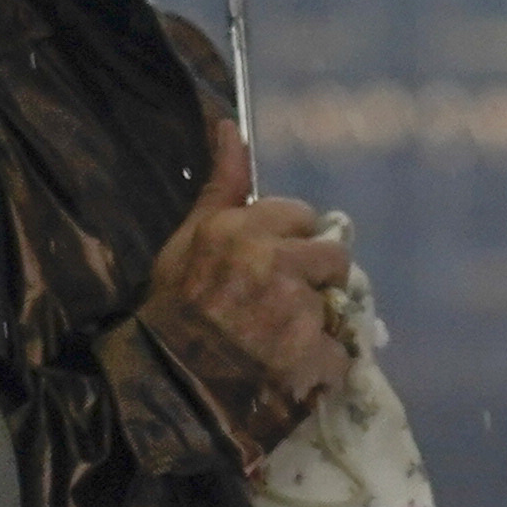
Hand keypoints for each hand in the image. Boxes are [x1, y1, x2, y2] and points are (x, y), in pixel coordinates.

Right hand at [140, 119, 351, 433]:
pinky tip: (293, 370)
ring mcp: (297, 312)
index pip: (302, 215)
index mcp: (244, 230)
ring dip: (316, 325)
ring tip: (280, 342)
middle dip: (318, 277)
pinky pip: (341, 354)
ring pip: (336, 307)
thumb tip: (230, 124)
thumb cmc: (173, 307)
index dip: (291, 239)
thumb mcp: (190, 236)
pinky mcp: (312, 357)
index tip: (270, 263)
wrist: (166, 382)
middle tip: (288, 302)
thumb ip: (223, 184)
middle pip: (334, 256)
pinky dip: (323, 367)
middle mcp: (275, 263)